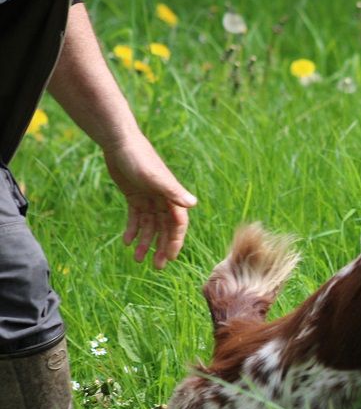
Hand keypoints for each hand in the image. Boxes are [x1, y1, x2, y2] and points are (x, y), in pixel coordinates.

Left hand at [102, 135, 196, 268]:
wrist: (119, 142)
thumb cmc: (139, 158)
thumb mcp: (154, 177)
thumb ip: (173, 191)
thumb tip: (193, 204)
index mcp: (172, 197)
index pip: (177, 225)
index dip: (174, 242)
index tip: (170, 258)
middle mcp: (163, 200)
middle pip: (164, 229)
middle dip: (161, 247)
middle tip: (156, 266)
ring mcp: (149, 199)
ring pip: (149, 226)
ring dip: (145, 242)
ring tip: (136, 259)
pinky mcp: (135, 196)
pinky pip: (135, 217)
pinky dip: (132, 229)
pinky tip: (126, 241)